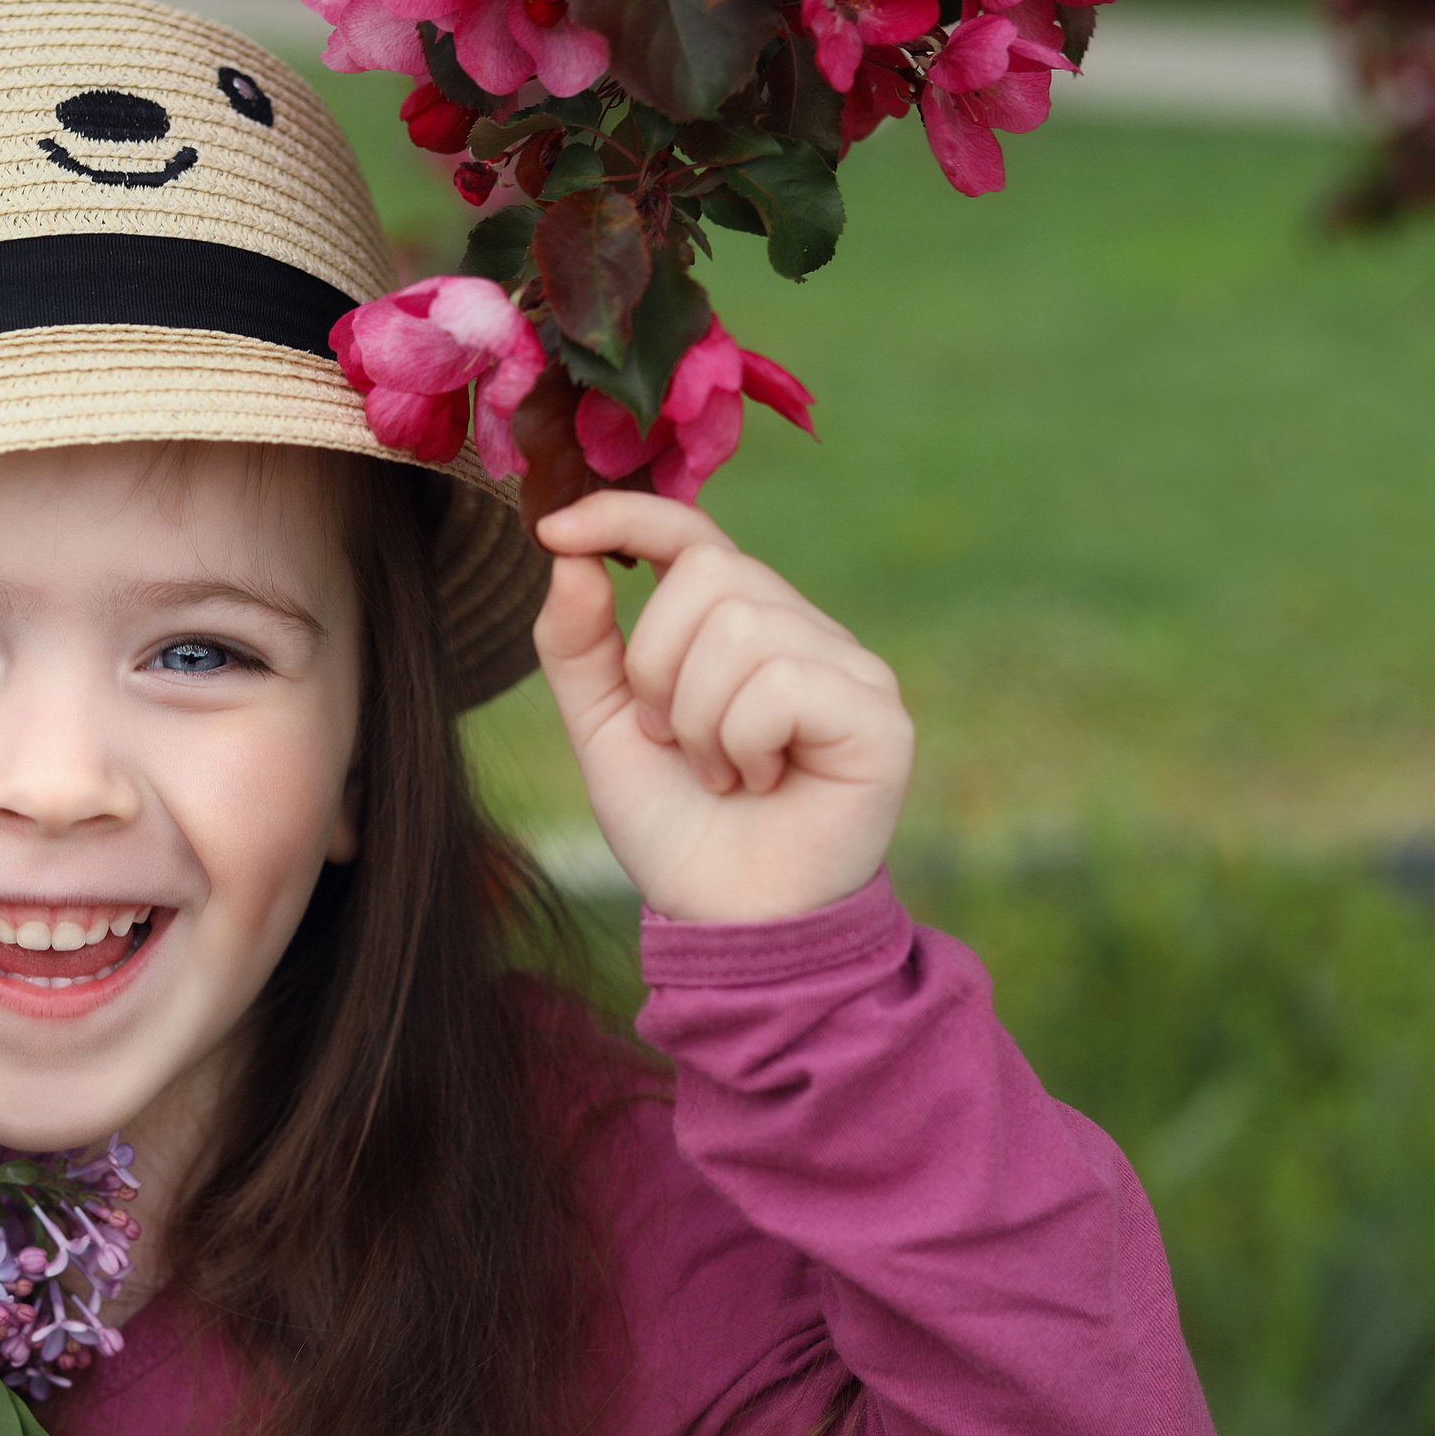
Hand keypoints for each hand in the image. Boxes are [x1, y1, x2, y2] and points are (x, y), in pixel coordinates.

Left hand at [532, 491, 913, 923]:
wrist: (726, 920)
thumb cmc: (676, 827)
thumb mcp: (603, 728)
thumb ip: (577, 644)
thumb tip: (568, 553)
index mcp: (739, 623)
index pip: (692, 532)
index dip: (627, 515)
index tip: (555, 530)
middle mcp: (802, 631)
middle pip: (709, 575)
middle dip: (657, 666)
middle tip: (672, 740)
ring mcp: (849, 668)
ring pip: (741, 629)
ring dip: (698, 719)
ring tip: (719, 772)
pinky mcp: (878, 715)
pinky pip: (780, 682)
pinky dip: (742, 742)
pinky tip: (761, 783)